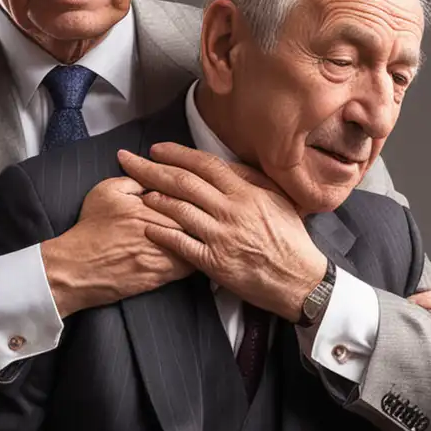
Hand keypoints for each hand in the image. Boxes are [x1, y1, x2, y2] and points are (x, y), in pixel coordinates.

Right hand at [41, 175, 194, 317]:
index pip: (182, 193)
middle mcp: (157, 229)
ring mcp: (161, 254)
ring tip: (209, 228)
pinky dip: (197, 255)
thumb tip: (157, 173)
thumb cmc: (90, 230)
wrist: (77, 268)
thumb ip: (135, 179)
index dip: (193, 191)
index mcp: (145, 206)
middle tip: (210, 208)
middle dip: (203, 212)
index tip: (197, 190)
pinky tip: (198, 249)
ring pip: (197, 241)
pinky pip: (191, 264)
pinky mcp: (162, 275)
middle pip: (194, 217)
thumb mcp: (106, 191)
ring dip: (203, 234)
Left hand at [119, 143, 327, 321]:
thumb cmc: (291, 241)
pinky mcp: (215, 262)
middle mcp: (232, 210)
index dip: (177, 154)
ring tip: (138, 194)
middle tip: (130, 162)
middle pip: (184, 183)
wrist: (300, 280)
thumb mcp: (278, 201)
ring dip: (155, 200)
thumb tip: (227, 165)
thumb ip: (252, 181)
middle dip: (152, 169)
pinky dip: (162, 234)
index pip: (205, 165)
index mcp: (247, 192)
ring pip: (179, 211)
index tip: (157, 150)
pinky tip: (147, 229)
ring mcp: (222, 236)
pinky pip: (181, 244)